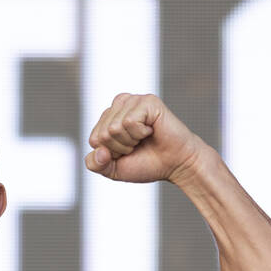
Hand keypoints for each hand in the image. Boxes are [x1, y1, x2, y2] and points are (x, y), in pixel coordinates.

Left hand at [84, 93, 205, 183]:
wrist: (176, 165)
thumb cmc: (146, 163)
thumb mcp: (113, 169)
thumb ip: (95, 164)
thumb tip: (100, 151)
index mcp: (109, 117)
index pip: (94, 139)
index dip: (110, 153)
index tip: (128, 151)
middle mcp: (120, 105)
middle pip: (103, 134)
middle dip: (120, 148)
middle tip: (138, 145)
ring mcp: (133, 101)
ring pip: (114, 128)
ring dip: (130, 141)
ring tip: (144, 138)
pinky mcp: (147, 101)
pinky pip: (129, 122)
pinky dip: (140, 133)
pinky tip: (151, 130)